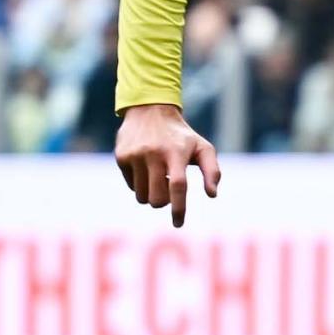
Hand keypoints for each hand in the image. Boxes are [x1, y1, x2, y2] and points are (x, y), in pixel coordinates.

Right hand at [116, 102, 220, 227]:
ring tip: (159, 177)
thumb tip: (212, 195)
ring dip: (152, 195)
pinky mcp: (121, 157)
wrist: (151, 110)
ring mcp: (135, 155)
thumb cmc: (182, 136)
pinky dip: (141, 185)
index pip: (178, 186)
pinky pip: (131, 186)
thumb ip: (212, 171)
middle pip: (157, 197)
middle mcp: (154, 154)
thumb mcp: (203, 148)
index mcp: (176, 153)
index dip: (178, 207)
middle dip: (164, 202)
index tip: (178, 224)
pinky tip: (146, 168)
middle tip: (168, 191)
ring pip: (142, 196)